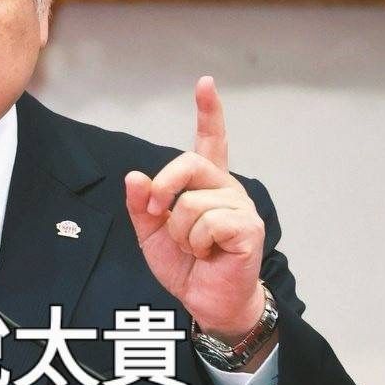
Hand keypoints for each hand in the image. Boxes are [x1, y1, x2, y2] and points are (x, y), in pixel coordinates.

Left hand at [124, 76, 265, 341]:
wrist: (205, 300)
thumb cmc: (185, 265)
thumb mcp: (150, 232)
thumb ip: (142, 204)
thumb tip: (135, 177)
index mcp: (204, 185)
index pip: (209, 142)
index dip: (208, 112)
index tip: (205, 84)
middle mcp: (226, 188)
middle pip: (188, 164)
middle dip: (164, 188)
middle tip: (158, 214)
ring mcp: (240, 206)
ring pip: (192, 203)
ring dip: (181, 232)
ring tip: (194, 248)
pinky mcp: (249, 227)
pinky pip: (209, 222)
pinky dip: (198, 243)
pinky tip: (209, 254)